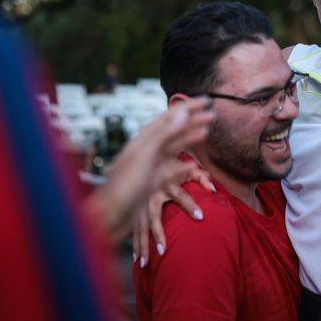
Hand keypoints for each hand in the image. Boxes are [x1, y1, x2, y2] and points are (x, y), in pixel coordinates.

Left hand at [87, 100, 213, 243]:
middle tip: (212, 115)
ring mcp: (149, 167)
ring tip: (206, 132)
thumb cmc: (123, 188)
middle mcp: (146, 150)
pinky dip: (183, 165)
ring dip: (189, 139)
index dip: (187, 107)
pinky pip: (170, 170)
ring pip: (173, 148)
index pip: (168, 117)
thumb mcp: (145, 157)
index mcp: (143, 141)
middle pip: (173, 131)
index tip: (205, 101)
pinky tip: (193, 164)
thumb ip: (164, 134)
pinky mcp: (151, 183)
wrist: (108, 219)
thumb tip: (181, 111)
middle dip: (192, 121)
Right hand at [131, 160, 215, 266]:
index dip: (191, 205)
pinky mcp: (133, 207)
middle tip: (162, 251)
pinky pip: (133, 227)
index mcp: (167, 182)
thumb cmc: (172, 164)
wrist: (148, 156)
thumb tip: (213, 190)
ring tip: (144, 263)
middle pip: (154, 216)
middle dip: (157, 233)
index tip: (201, 217)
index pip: (181, 195)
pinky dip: (134, 242)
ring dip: (141, 244)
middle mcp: (152, 193)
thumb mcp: (188, 167)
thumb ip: (202, 177)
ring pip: (140, 225)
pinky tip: (136, 258)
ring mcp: (140, 201)